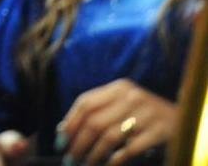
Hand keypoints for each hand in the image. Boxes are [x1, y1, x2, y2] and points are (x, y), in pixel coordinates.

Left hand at [59, 78, 176, 163]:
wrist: (186, 120)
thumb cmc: (144, 114)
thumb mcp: (121, 104)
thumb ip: (95, 111)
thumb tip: (62, 129)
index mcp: (119, 87)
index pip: (85, 103)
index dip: (70, 122)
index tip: (60, 140)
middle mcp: (132, 97)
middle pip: (94, 121)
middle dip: (78, 143)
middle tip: (70, 158)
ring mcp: (147, 113)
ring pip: (110, 136)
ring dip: (93, 154)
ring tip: (84, 164)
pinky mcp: (160, 131)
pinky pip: (131, 148)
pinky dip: (116, 159)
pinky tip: (108, 165)